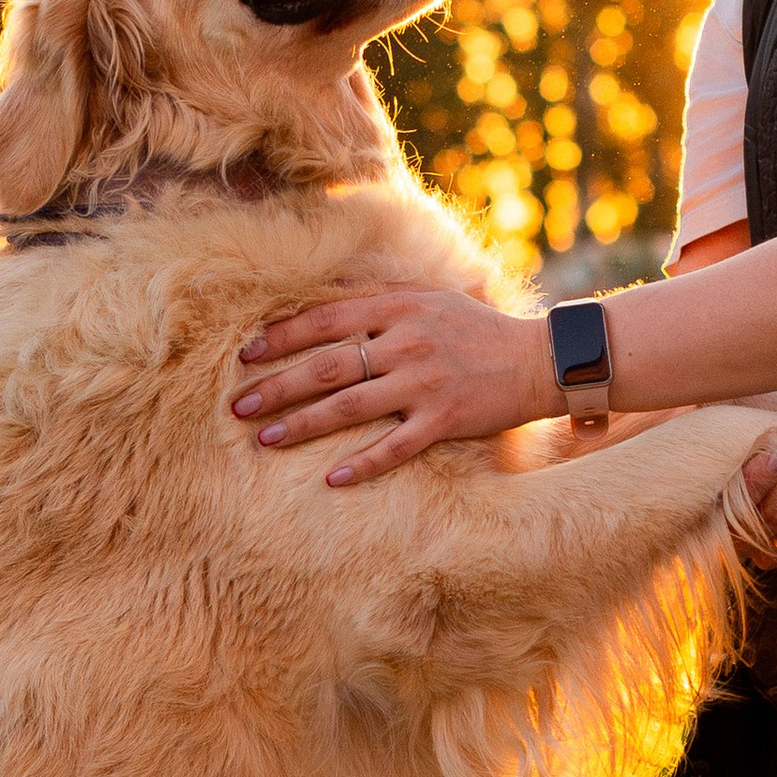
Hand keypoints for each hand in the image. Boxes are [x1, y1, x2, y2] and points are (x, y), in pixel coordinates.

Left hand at [233, 286, 548, 482]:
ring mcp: (424, 382)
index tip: (245, 355)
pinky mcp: (444, 419)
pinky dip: (363, 464)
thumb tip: (323, 296)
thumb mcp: (428, 298)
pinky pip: (395, 447)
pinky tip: (332, 480)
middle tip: (238, 405)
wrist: (537, 359)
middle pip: (326, 366)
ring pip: (349, 406)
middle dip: (276, 386)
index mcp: (397, 307)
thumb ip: (379, 298)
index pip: (324, 320)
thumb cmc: (476, 328)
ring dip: (302, 425)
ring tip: (265, 439)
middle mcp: (405, 342)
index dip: (280, 338)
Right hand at [738, 423, 776, 569]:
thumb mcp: (727, 455)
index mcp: (719, 519)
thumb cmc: (740, 465)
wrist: (760, 491)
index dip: (760, 477)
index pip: (739, 501)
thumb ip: (740, 447)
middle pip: (776, 512)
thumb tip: (754, 424)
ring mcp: (776, 553)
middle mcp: (746, 542)